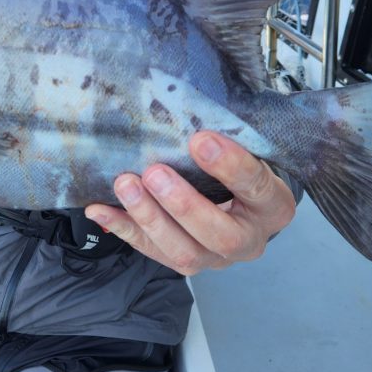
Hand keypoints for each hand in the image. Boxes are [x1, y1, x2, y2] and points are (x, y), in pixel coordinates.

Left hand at [84, 132, 295, 275]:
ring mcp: (215, 259)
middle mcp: (249, 241)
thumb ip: (228, 139)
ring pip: (184, 253)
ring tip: (125, 184)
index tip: (200, 139)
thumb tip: (184, 108)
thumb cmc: (242, 167)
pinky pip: (150, 251)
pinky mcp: (184, 262)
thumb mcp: (248, 151)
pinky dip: (122, 228)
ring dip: (149, 217)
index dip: (230, 166)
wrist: (242, 204)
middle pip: (220, 235)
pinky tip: (98, 209)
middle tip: (155, 172)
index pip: (256, 187)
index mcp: (273, 207)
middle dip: (183, 204)